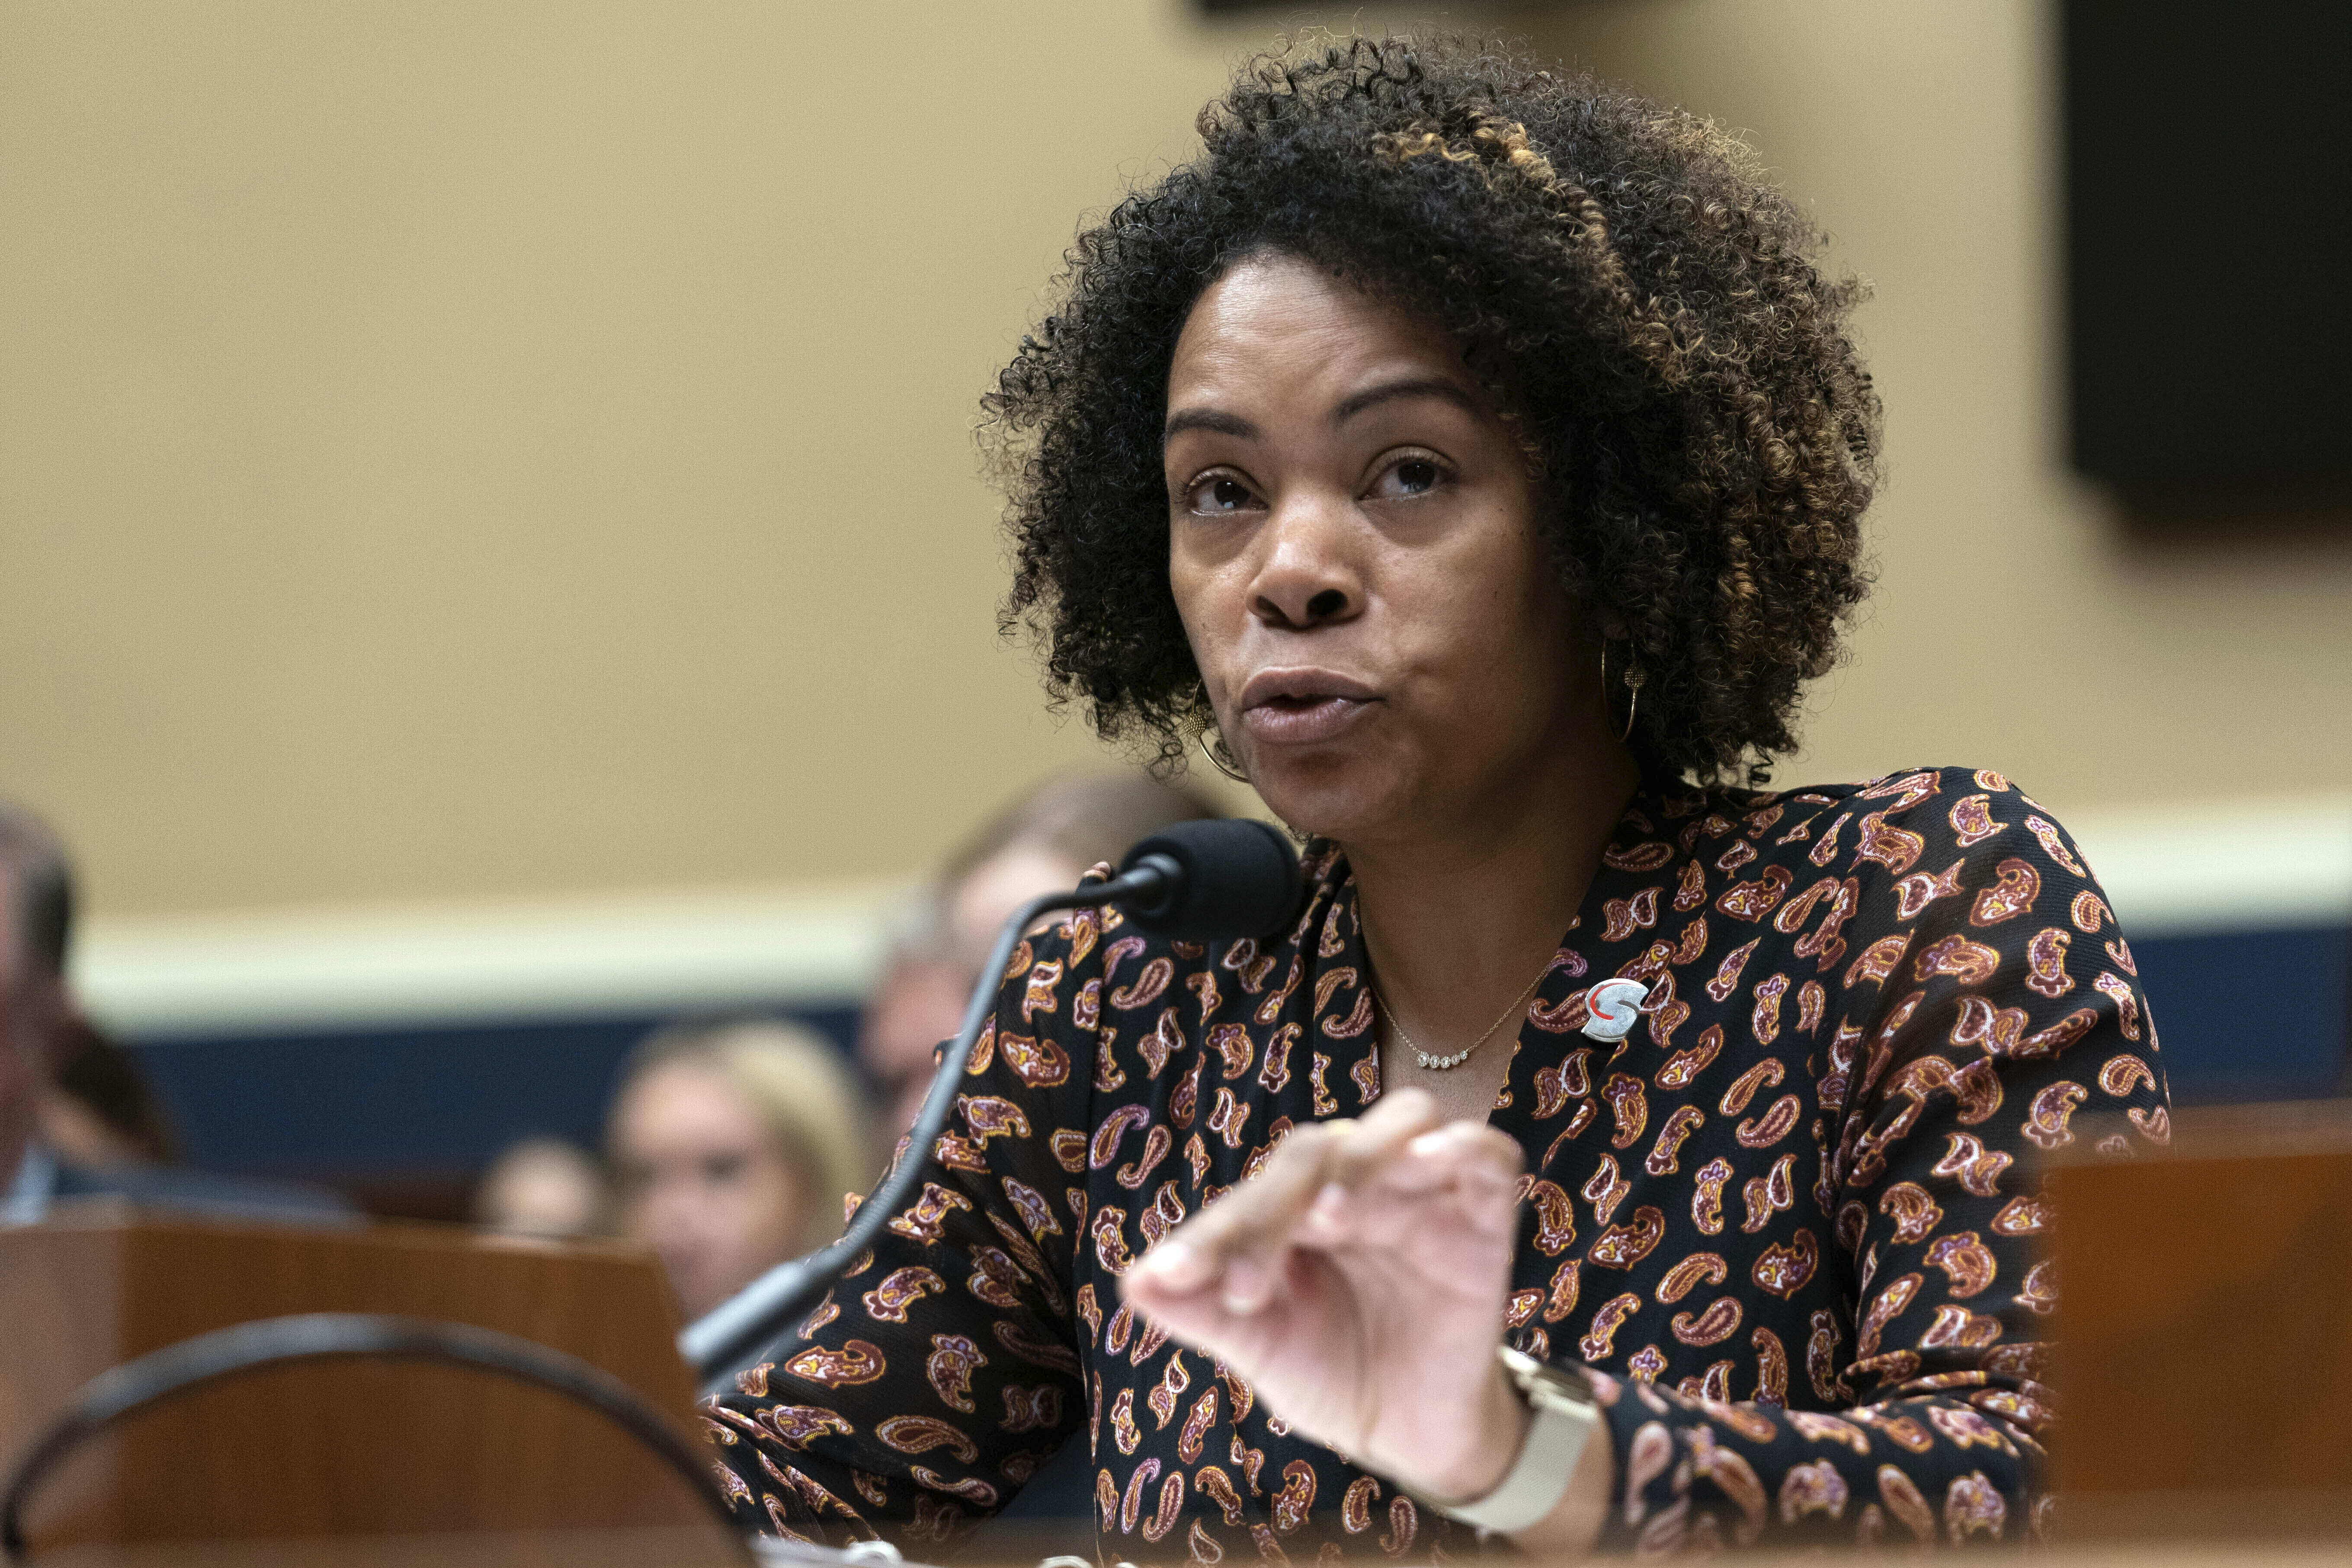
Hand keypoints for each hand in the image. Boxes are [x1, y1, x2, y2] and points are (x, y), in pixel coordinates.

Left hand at [1122, 1088, 1608, 1541]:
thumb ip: (1202, 1312)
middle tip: (1246, 1284)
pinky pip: (1485, 1154)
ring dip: (1363, 1159)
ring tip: (1332, 1216)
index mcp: (1292, 1209)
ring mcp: (1420, 1192)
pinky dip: (1465, 1146)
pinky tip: (1438, 1161)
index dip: (1209, 1236)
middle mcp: (1353, 1184)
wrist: (1408, 1430)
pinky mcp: (1482, 1214)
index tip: (1174, 1282)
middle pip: (1316, 1149)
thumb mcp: (1262, 1348)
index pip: (1250, 1194)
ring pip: (1401, 1123)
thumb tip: (1133, 1283)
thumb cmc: (1328, 1372)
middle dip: (1274, 1207)